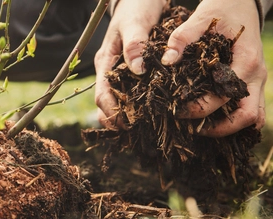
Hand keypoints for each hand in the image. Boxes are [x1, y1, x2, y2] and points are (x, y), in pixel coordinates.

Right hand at [94, 0, 166, 127]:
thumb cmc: (136, 7)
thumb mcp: (135, 23)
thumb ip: (135, 44)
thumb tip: (137, 70)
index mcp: (105, 62)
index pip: (101, 94)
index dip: (111, 112)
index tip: (126, 124)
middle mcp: (110, 70)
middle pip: (106, 103)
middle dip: (117, 120)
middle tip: (136, 133)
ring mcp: (120, 72)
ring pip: (117, 101)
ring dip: (126, 116)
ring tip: (144, 129)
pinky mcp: (132, 72)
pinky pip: (131, 93)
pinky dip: (137, 106)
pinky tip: (151, 114)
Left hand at [161, 0, 266, 136]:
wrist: (241, 4)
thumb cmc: (221, 10)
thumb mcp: (201, 18)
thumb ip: (182, 38)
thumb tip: (167, 60)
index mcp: (246, 61)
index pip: (225, 96)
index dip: (201, 108)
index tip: (178, 111)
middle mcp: (256, 75)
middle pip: (248, 116)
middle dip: (220, 128)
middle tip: (192, 129)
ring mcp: (257, 81)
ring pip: (253, 117)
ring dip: (230, 128)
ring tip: (200, 129)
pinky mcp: (252, 83)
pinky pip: (251, 110)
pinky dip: (235, 121)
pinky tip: (211, 121)